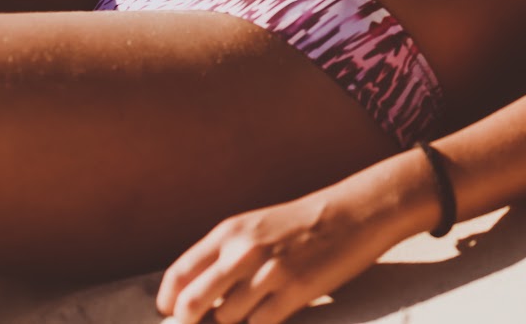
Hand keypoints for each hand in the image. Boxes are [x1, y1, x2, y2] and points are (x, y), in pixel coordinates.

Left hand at [156, 180, 409, 323]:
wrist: (355, 212)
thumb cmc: (305, 223)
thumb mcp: (257, 226)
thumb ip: (226, 255)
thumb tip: (198, 299)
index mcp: (230, 232)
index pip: (178, 276)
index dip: (170, 302)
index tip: (173, 313)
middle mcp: (243, 251)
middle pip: (192, 305)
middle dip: (191, 323)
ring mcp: (269, 272)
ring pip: (226, 320)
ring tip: (252, 312)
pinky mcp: (295, 291)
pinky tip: (271, 315)